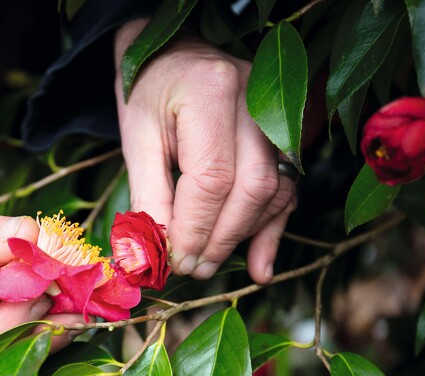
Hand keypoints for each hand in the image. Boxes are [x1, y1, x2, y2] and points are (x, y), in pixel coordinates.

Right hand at [0, 162, 78, 373]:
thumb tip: (38, 240)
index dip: (10, 328)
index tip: (46, 295)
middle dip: (37, 327)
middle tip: (83, 304)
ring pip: (3, 334)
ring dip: (43, 313)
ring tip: (82, 292)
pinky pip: (5, 311)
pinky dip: (32, 295)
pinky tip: (62, 281)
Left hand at [114, 20, 295, 283]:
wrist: (177, 56)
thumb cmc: (150, 94)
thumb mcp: (137, 139)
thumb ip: (149, 196)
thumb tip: (154, 255)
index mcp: (210, 92)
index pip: (211, 177)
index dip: (194, 228)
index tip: (175, 261)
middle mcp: (256, 100)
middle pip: (251, 187)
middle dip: (221, 239)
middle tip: (193, 269)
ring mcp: (279, 116)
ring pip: (274, 192)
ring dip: (242, 237)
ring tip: (209, 264)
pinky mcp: (287, 136)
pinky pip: (287, 190)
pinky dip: (271, 230)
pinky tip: (259, 267)